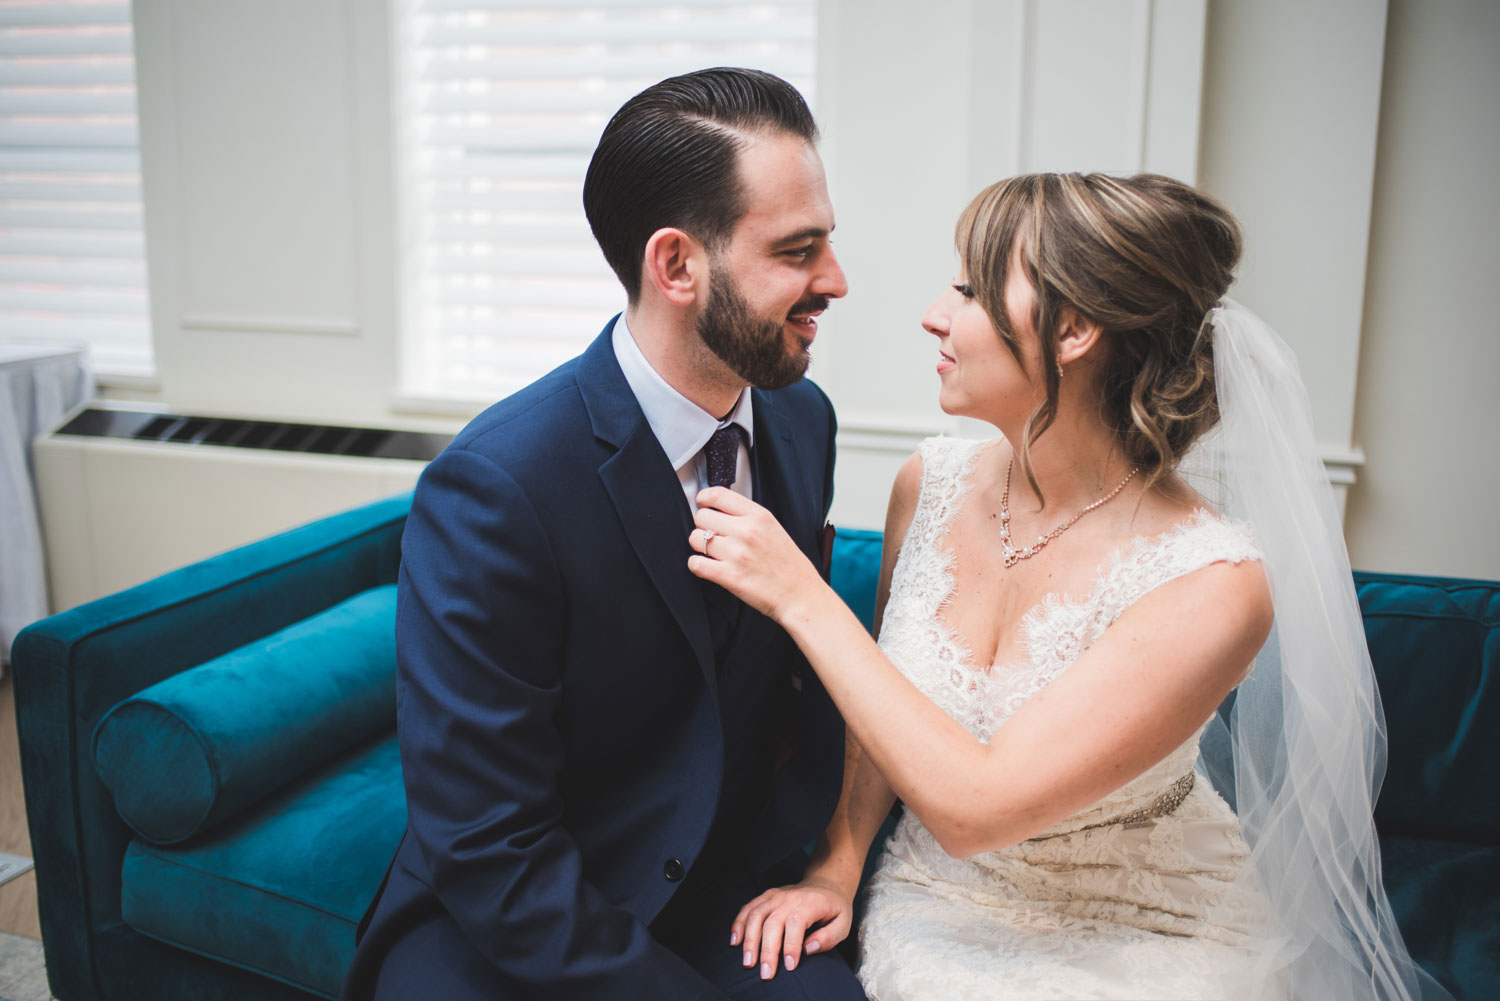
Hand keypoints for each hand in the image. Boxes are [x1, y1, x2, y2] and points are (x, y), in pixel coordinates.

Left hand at [687, 487, 826, 621]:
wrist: (800, 594)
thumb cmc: (788, 565)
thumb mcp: (773, 528)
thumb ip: (747, 517)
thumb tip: (719, 510)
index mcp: (758, 516)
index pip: (718, 495)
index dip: (704, 498)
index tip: (702, 503)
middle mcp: (746, 531)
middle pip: (702, 516)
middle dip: (703, 526)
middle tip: (713, 535)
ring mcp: (736, 554)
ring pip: (695, 539)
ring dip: (700, 546)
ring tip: (713, 553)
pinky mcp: (729, 576)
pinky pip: (695, 563)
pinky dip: (696, 565)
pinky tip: (708, 566)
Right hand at [729, 878, 853, 979]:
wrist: (825, 884)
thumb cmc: (834, 908)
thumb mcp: (843, 923)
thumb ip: (829, 937)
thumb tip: (808, 949)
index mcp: (811, 902)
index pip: (796, 922)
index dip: (791, 945)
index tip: (790, 966)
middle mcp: (790, 897)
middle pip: (773, 922)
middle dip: (767, 951)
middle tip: (766, 974)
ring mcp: (775, 895)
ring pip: (756, 915)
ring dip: (750, 940)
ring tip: (748, 963)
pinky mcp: (765, 897)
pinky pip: (748, 908)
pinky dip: (739, 924)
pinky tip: (735, 942)